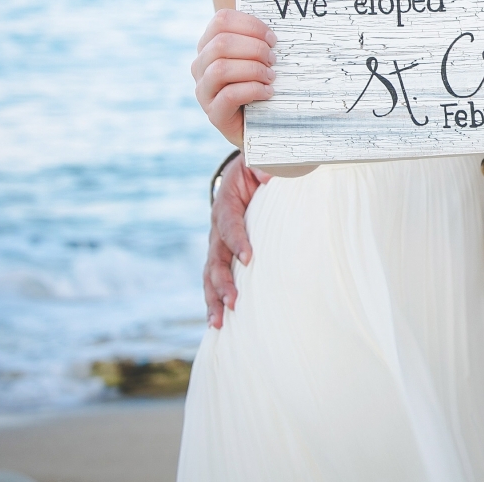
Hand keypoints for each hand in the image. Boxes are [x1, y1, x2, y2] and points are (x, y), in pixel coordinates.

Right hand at [192, 9, 276, 146]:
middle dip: (254, 49)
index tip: (273, 38)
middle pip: (221, 44)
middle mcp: (201, 66)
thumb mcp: (258, 57)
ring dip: (253, 69)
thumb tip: (275, 25)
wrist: (262, 125)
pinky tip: (268, 92)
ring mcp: (204, 91)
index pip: (221, 20)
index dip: (250, 25)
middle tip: (274, 60)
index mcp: (209, 45)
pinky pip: (229, 95)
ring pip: (221, 69)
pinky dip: (253, 89)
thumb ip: (259, 39)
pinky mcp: (214, 114)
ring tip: (271, 77)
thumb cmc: (262, 83)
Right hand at [203, 156, 269, 326]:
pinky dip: (213, 301)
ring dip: (214, 299)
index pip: (230, 224)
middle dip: (223, 282)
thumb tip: (274, 176)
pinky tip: (217, 323)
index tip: (249, 259)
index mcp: (227, 203)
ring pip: (210, 275)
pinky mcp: (221, 255)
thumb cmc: (258, 167)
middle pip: (215, 258)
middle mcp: (217, 227)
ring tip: (218, 322)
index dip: (237, 241)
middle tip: (233, 301)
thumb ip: (268, 166)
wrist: (245, 170)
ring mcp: (216, 244)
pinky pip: (213, 280)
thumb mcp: (262, 160)